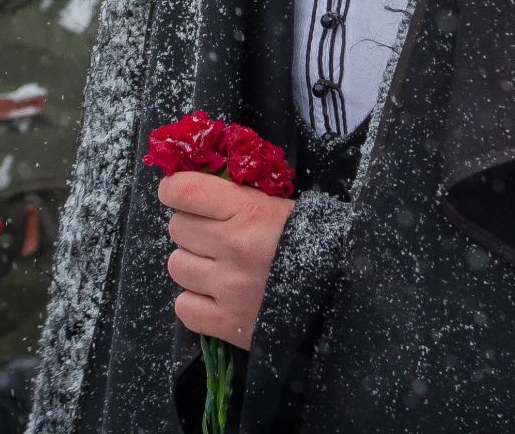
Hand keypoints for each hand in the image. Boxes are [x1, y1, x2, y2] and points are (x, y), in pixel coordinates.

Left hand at [160, 172, 295, 348]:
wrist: (341, 292)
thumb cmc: (310, 242)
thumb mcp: (278, 207)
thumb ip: (236, 199)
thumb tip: (193, 192)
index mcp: (249, 212)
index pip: (186, 191)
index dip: (173, 190)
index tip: (174, 194)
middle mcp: (233, 247)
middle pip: (178, 228)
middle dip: (192, 229)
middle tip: (214, 236)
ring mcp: (228, 288)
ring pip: (176, 266)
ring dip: (193, 265)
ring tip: (217, 268)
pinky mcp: (228, 323)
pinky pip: (184, 307)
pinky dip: (195, 302)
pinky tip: (216, 296)